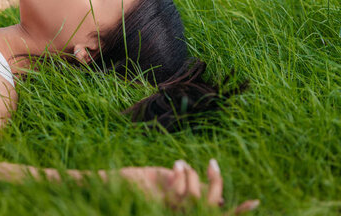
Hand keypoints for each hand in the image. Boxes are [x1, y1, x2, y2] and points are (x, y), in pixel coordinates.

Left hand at [119, 159, 258, 212]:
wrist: (117, 188)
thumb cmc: (145, 188)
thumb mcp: (173, 190)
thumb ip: (195, 192)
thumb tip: (218, 196)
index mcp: (188, 212)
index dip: (239, 211)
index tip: (256, 201)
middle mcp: (182, 214)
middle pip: (211, 203)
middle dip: (216, 182)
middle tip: (212, 163)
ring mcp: (172, 211)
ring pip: (194, 193)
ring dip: (190, 173)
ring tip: (180, 164)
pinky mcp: (161, 202)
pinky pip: (179, 187)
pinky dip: (180, 173)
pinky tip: (175, 166)